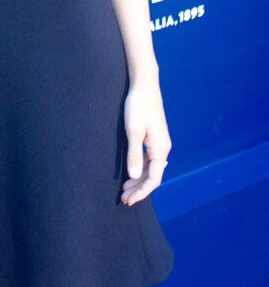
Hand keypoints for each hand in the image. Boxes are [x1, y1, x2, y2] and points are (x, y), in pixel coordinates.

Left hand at [120, 80, 170, 205]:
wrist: (144, 85)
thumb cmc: (137, 106)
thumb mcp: (133, 131)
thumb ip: (134, 154)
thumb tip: (134, 175)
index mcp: (160, 150)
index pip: (153, 180)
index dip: (141, 192)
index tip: (128, 200)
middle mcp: (163, 149)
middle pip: (153, 176)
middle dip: (138, 189)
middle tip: (124, 199)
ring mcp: (160, 143)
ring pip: (151, 168)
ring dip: (139, 180)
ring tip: (125, 189)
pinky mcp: (155, 138)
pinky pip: (150, 160)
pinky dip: (141, 169)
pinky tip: (132, 173)